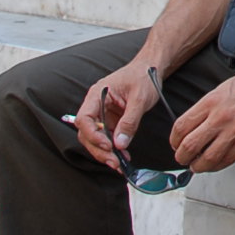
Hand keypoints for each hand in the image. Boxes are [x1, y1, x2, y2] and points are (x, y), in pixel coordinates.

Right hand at [72, 60, 160, 174]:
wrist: (150, 69)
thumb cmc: (143, 76)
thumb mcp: (140, 98)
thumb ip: (130, 121)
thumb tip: (120, 144)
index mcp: (97, 94)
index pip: (84, 118)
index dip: (92, 134)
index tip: (107, 145)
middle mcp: (95, 106)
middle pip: (87, 133)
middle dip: (99, 149)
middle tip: (114, 162)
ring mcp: (102, 115)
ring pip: (95, 139)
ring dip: (105, 153)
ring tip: (119, 164)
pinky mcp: (110, 121)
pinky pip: (107, 139)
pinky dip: (113, 150)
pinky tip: (122, 157)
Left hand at [169, 65, 234, 172]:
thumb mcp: (223, 88)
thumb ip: (207, 107)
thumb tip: (193, 124)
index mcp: (211, 101)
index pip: (181, 127)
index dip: (174, 140)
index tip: (175, 143)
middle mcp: (221, 117)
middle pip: (189, 146)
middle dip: (181, 156)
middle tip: (182, 157)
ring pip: (207, 159)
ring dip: (197, 165)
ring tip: (196, 164)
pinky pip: (227, 161)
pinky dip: (216, 166)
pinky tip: (214, 163)